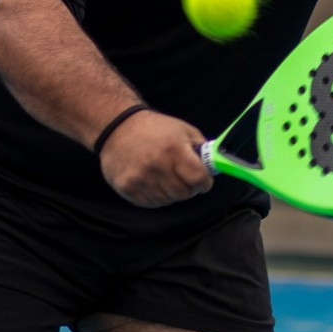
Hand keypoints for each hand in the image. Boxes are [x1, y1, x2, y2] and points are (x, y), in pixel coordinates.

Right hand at [97, 109, 213, 206]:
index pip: (199, 179)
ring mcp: (141, 178)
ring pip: (168, 200)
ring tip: (164, 175)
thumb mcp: (183, 130)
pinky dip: (156, 196)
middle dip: (188, 187)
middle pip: (184, 193)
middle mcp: (157, 166)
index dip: (205, 182)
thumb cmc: (154, 128)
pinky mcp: (128, 188)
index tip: (203, 180)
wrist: (118, 128)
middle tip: (183, 176)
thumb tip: (214, 167)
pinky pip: (151, 203)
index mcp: (174, 149)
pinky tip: (151, 180)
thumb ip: (200, 149)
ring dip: (171, 192)